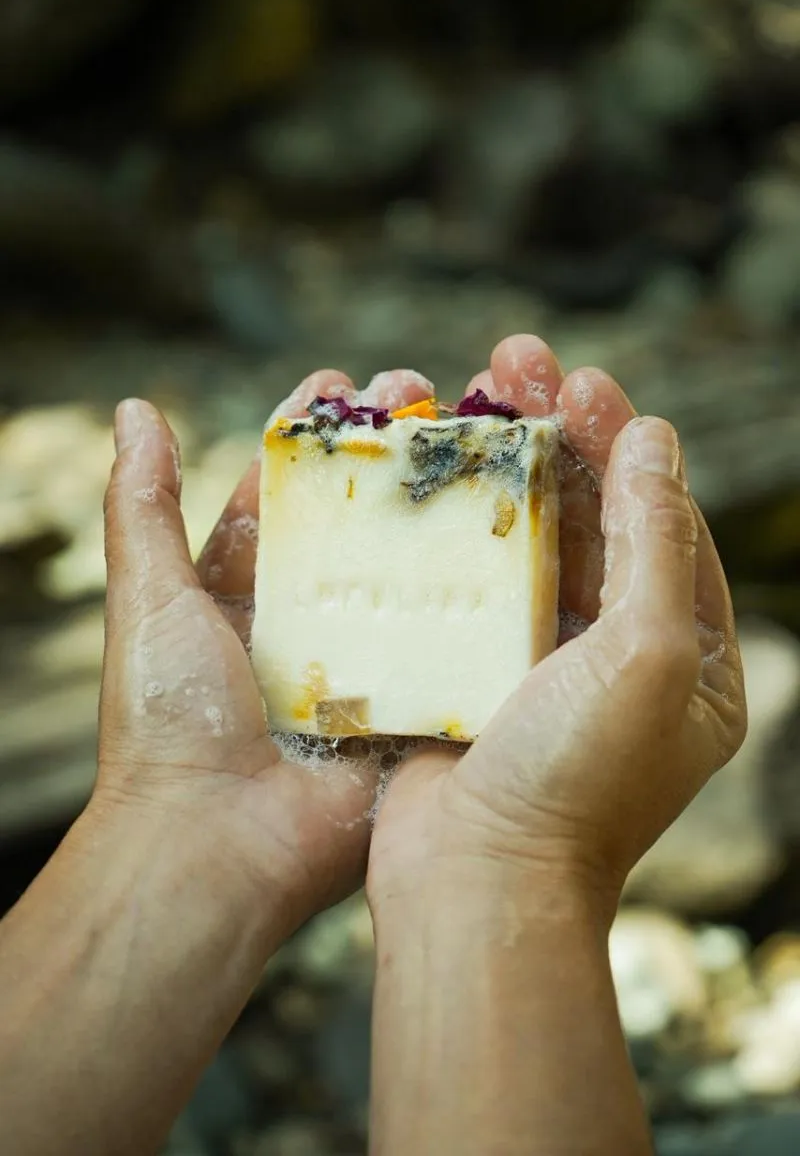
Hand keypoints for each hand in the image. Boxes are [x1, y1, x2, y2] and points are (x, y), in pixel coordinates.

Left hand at [97, 366, 432, 940]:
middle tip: (421, 395)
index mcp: (242, 597)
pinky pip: (450, 643)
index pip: (282, 496)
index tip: (343, 385)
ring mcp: (362, 665)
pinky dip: (478, 596)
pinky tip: (514, 533)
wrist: (218, 846)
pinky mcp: (407, 706)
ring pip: (409, 574)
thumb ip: (142, 507)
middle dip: (386, 460)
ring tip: (474, 442)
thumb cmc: (170, 722)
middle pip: (355, 525)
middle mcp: (307, 626)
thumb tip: (135, 411)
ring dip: (440, 511)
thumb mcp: (148, 599)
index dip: (311, 438)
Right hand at [368, 335, 746, 920]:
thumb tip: (656, 440)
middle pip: (595, 520)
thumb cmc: (575, 783)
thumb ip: (656, 542)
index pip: (666, 526)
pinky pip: (471, 579)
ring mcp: (539, 664)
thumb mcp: (647, 656)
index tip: (585, 383)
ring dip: (505, 464)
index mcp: (685, 663)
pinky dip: (457, 521)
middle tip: (517, 357)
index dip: (628, 446)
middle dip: (561, 436)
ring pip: (528, 540)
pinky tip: (431, 464)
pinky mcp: (472, 671)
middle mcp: (618, 658)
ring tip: (471, 385)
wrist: (472, 885)